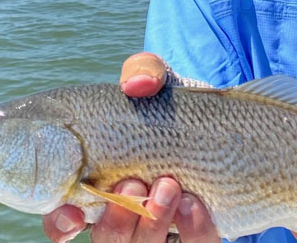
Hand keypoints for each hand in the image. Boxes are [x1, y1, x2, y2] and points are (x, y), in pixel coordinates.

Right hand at [42, 53, 217, 242]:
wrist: (234, 125)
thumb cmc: (181, 107)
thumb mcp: (162, 81)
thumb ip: (144, 72)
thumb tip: (136, 85)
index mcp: (98, 182)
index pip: (64, 217)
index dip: (61, 222)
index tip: (73, 212)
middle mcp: (127, 214)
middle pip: (106, 239)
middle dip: (115, 218)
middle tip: (133, 183)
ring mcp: (163, 229)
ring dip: (152, 222)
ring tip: (171, 185)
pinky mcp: (199, 235)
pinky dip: (192, 230)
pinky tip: (195, 204)